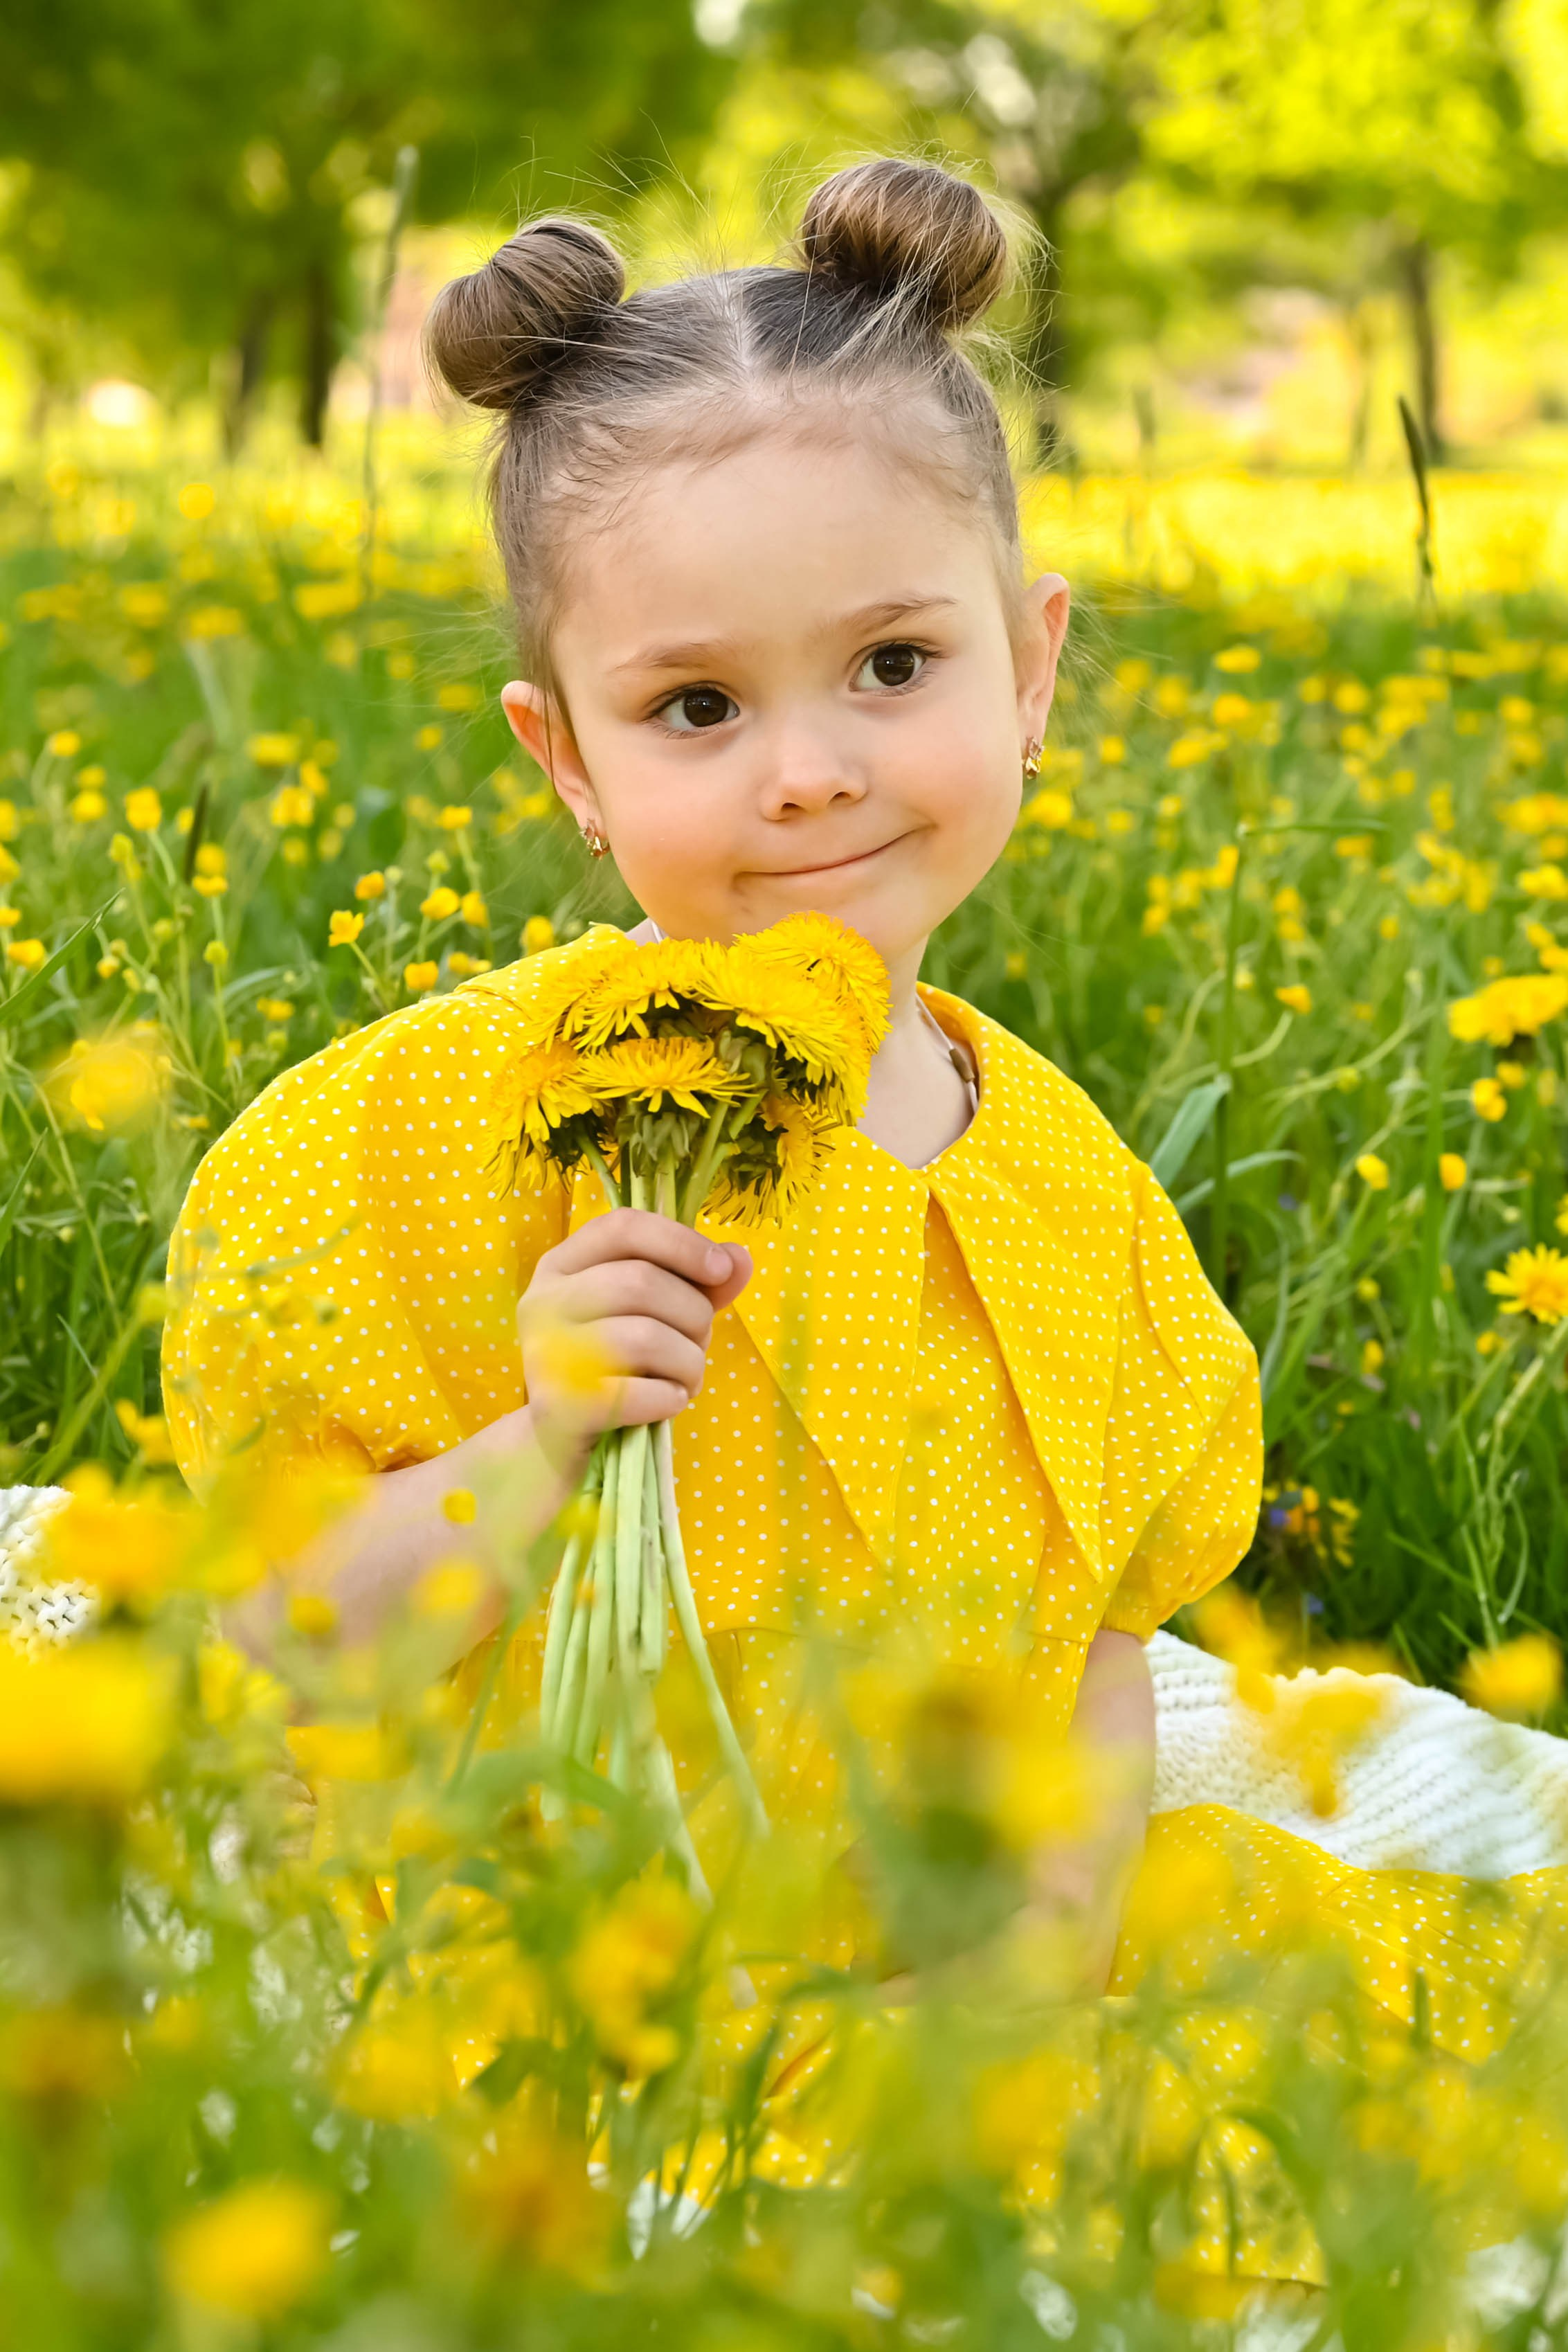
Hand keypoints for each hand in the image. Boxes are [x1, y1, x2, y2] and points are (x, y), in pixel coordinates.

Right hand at [519, 1208, 750, 1466]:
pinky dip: (669, 1397)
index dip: (681, 1242)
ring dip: (688, 1361)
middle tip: (699, 1342)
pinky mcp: (558, 1407)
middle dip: (693, 1313)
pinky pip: (635, 1393)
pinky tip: (670, 1400)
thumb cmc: (615, 1367)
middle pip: (640, 1282)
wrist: (562, 1441)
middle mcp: (543, 1301)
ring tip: (687, 1377)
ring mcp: (545, 1355)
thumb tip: (740, 1258)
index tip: (721, 1269)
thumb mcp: (655, 1314)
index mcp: (562, 1265)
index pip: (623, 1227)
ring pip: (643, 1337)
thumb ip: (697, 1284)